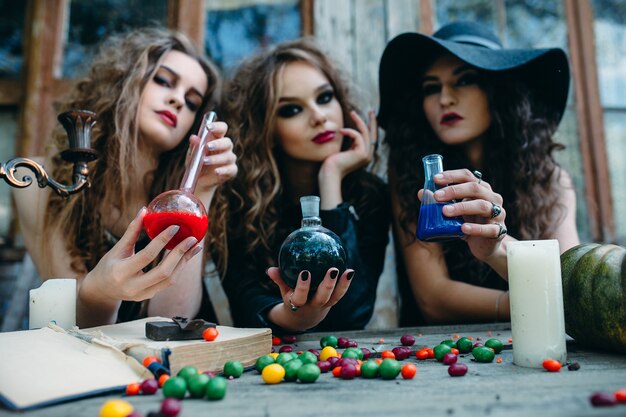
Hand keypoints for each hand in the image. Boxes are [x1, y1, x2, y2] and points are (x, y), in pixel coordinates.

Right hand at [80, 208, 202, 309]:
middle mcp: (133, 286)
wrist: (102, 291)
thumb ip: (131, 232)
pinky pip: (168, 282)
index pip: (147, 256)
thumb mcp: (117, 248)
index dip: (162, 241)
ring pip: (170, 279)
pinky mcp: (149, 296)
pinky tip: (187, 255)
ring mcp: (143, 294)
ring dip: (184, 262)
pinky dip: (179, 268)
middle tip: (192, 239)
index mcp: (121, 272)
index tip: (175, 227)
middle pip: (164, 272)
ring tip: (195, 246)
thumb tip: (144, 210)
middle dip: (180, 254)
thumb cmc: (108, 266)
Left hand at [192, 121, 237, 190]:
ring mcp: (229, 159)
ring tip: (204, 161)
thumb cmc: (197, 162)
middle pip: (227, 142)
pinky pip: (230, 169)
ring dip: (216, 158)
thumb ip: (194, 146)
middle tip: (207, 146)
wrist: (199, 180)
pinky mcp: (231, 171)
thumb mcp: (192, 154)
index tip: (208, 127)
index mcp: (217, 139)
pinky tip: (216, 171)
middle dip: (218, 144)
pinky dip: (223, 170)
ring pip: (228, 156)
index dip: (217, 126)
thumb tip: (193, 137)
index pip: (222, 128)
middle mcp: (226, 147)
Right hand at [266, 266, 354, 331]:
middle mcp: (312, 306)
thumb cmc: (292, 298)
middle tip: (332, 269)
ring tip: (348, 271)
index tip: (305, 272)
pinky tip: (350, 270)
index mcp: (298, 304)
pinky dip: (345, 283)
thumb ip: (279, 279)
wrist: (303, 317)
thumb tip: (269, 269)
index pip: (300, 297)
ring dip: (342, 284)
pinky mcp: (332, 302)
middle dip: (327, 285)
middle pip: (321, 298)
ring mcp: (324, 305)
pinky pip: (340, 294)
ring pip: (335, 297)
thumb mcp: (284, 291)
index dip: (303, 287)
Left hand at [319, 110, 376, 181]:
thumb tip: (351, 131)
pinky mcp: (362, 154)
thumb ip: (352, 142)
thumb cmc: (333, 161)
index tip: (370, 116)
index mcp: (365, 154)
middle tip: (371, 111)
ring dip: (359, 121)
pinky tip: (341, 131)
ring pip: (366, 133)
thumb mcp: (345, 149)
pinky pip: (358, 136)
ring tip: (352, 113)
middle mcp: (368, 155)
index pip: (371, 138)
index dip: (372, 127)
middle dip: (372, 121)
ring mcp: (366, 155)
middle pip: (373, 134)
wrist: (330, 172)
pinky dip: (350, 131)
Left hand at [418, 169, 506, 260]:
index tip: (435, 179)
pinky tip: (463, 228)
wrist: (486, 246)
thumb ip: (441, 202)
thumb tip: (421, 192)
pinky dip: (475, 228)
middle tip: (437, 196)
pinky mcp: (499, 231)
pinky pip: (489, 229)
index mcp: (481, 189)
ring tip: (445, 211)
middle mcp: (492, 198)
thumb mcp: (454, 212)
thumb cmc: (469, 223)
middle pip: (475, 188)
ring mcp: (498, 214)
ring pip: (482, 206)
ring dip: (462, 207)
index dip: (452, 176)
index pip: (468, 176)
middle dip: (454, 191)